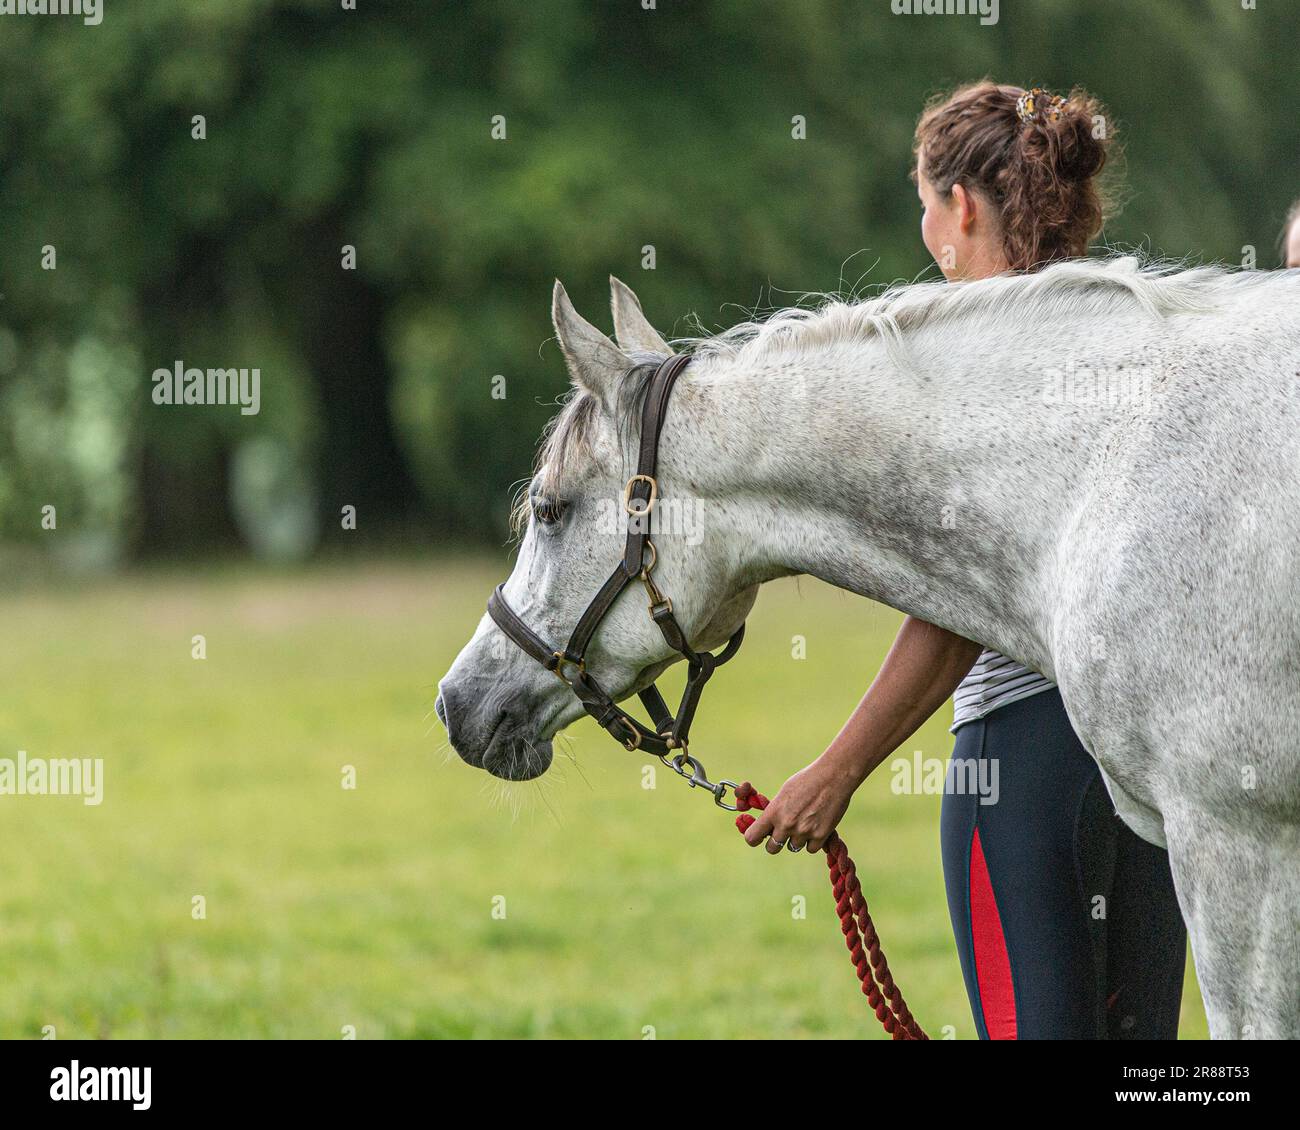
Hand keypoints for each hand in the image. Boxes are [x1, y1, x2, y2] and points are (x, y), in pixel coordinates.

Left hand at [742, 758, 856, 854]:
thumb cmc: (807, 780)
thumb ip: (776, 811)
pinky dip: (813, 841)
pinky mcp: (821, 836)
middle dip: (776, 842)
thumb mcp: (784, 793)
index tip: (759, 836)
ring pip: (793, 847)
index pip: (752, 837)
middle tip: (783, 832)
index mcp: (773, 812)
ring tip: (805, 822)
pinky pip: (811, 848)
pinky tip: (817, 826)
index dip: (754, 838)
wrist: (833, 777)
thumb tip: (770, 826)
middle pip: (772, 848)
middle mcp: (786, 825)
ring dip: (797, 839)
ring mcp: (803, 832)